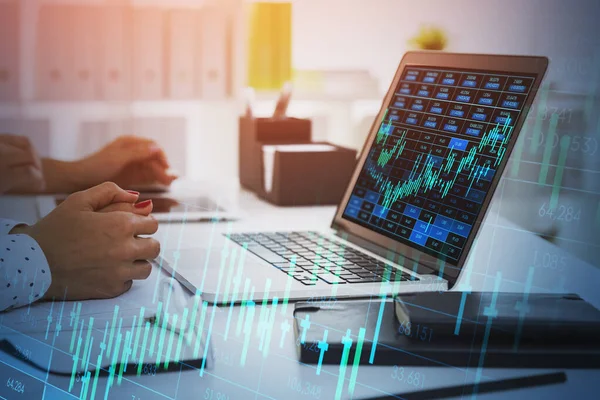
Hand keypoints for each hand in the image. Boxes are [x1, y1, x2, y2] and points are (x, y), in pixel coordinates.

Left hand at [0, 134, 44, 193]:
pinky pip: (14, 138)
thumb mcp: (0, 188)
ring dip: (32, 154)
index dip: (38, 179)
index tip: (40, 185)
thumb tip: (38, 183)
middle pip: (30, 156)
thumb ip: (16, 183)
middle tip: (37, 176)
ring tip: (31, 164)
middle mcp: (1, 154)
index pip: (30, 173)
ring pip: (26, 143)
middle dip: (38, 167)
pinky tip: (19, 154)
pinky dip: (22, 146)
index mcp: (3, 173)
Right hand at [13, 182, 159, 300]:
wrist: (34, 262)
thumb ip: (110, 192)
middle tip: (127, 242)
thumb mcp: (79, 201)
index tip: (131, 226)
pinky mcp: (111, 289)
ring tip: (118, 257)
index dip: (143, 223)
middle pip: (154, 247)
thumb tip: (136, 197)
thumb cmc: (55, 230)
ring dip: (137, 262)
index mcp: (121, 225)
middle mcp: (125, 249)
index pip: (153, 224)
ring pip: (146, 268)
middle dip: (144, 242)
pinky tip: (106, 269)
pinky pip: (129, 283)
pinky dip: (122, 277)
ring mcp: (120, 272)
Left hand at [78, 136, 176, 188]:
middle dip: (162, 169)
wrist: (78, 179)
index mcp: (130, 143)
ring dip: (160, 175)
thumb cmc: (95, 166)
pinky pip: (146, 176)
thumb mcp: (118, 158)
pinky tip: (160, 185)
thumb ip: (138, 153)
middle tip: (169, 181)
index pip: (152, 147)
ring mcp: (131, 164)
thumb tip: (156, 149)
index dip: (161, 156)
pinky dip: (153, 180)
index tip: (167, 167)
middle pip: (153, 159)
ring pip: (151, 168)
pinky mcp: (130, 175)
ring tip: (168, 184)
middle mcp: (132, 152)